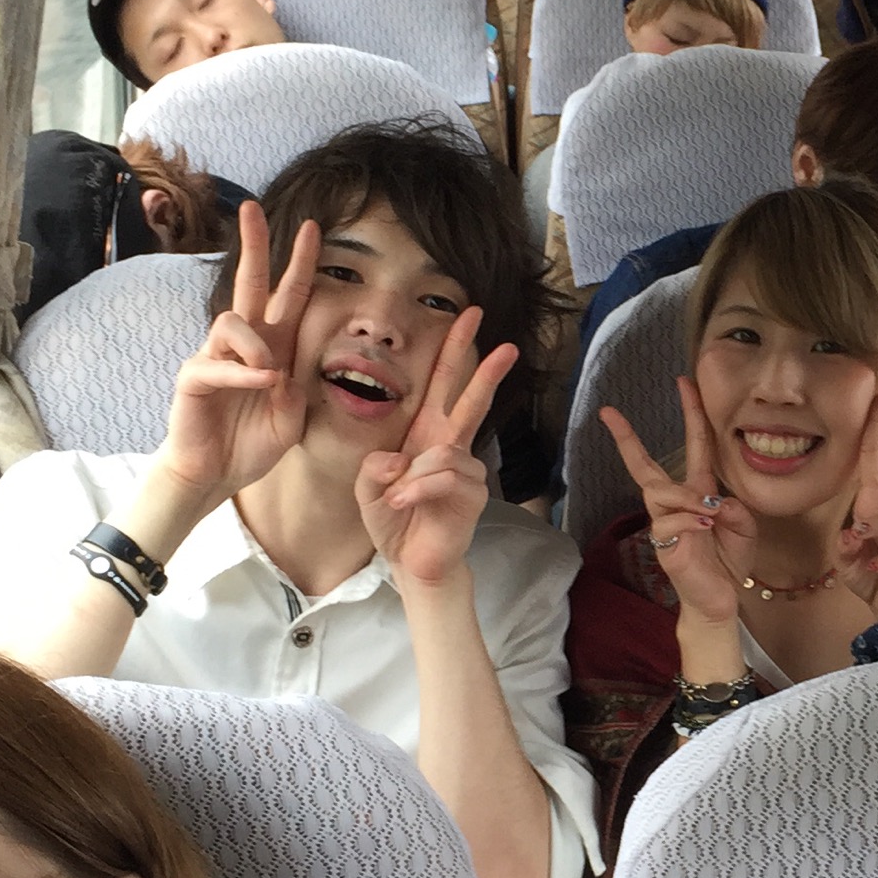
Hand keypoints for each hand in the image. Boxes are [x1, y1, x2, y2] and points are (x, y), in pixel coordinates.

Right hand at [156, 201, 317, 511]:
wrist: (214, 475)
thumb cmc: (250, 446)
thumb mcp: (289, 421)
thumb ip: (294, 394)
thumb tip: (283, 371)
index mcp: (272, 348)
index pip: (288, 296)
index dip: (300, 263)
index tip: (314, 228)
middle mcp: (243, 345)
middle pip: (247, 282)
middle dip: (254, 245)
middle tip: (253, 209)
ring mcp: (214, 357)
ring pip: (233, 321)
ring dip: (257, 345)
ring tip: (268, 375)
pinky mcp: (193, 377)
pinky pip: (216, 363)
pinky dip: (242, 374)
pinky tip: (259, 383)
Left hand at [356, 321, 516, 590]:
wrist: (411, 563)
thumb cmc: (393, 520)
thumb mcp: (368, 488)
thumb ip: (375, 467)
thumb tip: (400, 461)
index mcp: (427, 434)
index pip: (444, 384)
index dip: (456, 349)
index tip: (468, 315)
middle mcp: (452, 447)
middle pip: (472, 400)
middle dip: (487, 371)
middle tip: (509, 345)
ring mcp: (466, 471)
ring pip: (443, 453)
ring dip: (412, 478)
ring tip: (397, 501)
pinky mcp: (472, 495)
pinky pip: (444, 478)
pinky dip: (417, 491)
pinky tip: (404, 504)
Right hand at [598, 382, 757, 631]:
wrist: (721, 600)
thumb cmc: (730, 562)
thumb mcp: (744, 527)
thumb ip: (734, 507)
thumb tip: (713, 501)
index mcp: (699, 492)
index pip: (694, 445)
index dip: (690, 413)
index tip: (684, 382)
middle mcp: (676, 504)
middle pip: (645, 467)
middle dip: (627, 439)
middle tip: (608, 413)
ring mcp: (665, 524)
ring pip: (660, 492)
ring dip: (686, 496)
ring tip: (711, 514)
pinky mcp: (663, 546)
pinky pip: (669, 522)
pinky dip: (690, 521)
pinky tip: (706, 529)